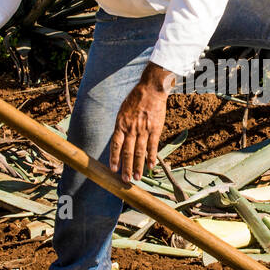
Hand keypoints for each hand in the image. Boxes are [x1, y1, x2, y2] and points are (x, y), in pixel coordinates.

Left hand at [110, 62, 174, 182]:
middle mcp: (131, 129)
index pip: (116, 145)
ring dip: (138, 166)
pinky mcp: (155, 129)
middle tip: (125, 180)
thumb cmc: (135, 100)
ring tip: (137, 177)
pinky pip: (153, 146)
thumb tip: (119, 141)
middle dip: (126, 167)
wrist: (151, 89)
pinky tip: (151, 166)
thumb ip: (121, 127)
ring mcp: (144, 129)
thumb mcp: (123, 112)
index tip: (113, 169)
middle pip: (128, 152)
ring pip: (140, 152)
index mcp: (121, 124)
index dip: (114, 158)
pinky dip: (152, 157)